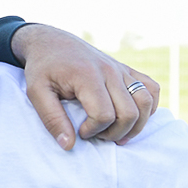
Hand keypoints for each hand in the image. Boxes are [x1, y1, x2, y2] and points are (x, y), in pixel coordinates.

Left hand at [11, 25, 158, 148]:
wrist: (52, 42)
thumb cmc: (43, 68)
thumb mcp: (36, 92)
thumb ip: (51, 119)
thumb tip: (69, 145)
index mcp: (87, 75)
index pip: (104, 115)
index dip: (93, 131)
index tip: (80, 131)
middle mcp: (110, 71)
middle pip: (129, 113)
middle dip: (114, 133)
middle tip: (96, 134)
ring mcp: (121, 69)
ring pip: (145, 102)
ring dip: (135, 125)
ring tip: (115, 133)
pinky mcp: (127, 70)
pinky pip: (152, 89)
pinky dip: (148, 107)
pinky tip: (132, 117)